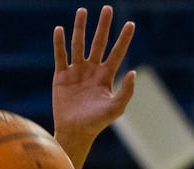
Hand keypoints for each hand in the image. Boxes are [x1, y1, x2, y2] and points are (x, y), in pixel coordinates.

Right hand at [53, 6, 136, 167]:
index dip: (124, 38)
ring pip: (78, 44)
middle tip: (107, 9)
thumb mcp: (116, 108)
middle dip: (103, 26)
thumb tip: (134, 72)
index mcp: (106, 76)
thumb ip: (126, 91)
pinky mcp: (61, 76)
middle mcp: (92, 70)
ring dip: (80, 28)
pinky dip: (59, 43)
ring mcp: (76, 72)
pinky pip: (60, 56)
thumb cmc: (97, 123)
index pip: (116, 52)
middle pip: (98, 42)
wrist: (75, 132)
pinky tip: (59, 29)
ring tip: (82, 11)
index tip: (131, 24)